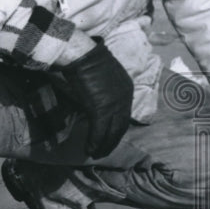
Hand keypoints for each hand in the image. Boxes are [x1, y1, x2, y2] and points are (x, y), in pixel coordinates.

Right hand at [58, 39, 133, 158]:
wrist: (82, 54)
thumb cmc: (89, 61)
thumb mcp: (104, 76)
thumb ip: (107, 90)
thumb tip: (98, 102)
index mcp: (127, 89)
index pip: (124, 115)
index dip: (117, 129)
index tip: (110, 138)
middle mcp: (125, 98)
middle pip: (121, 126)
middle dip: (112, 141)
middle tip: (103, 152)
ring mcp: (114, 104)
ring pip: (111, 132)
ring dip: (103, 145)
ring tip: (96, 154)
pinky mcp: (101, 108)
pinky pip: (99, 131)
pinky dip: (94, 142)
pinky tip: (89, 150)